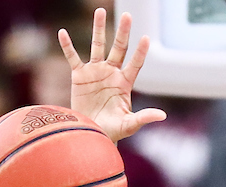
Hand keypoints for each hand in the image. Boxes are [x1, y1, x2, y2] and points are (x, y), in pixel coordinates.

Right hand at [60, 8, 164, 143]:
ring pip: (97, 45)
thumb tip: (162, 116)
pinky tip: (62, 33)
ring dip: (99, 29)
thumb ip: (143, 117)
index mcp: (124, 82)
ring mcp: (95, 72)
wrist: (89, 135)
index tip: (146, 38)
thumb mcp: (128, 125)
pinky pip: (73, 57)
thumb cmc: (111, 132)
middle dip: (123, 32)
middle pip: (119, 48)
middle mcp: (111, 73)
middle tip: (127, 15)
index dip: (140, 52)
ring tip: (100, 11)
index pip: (135, 64)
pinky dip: (67, 46)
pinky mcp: (79, 76)